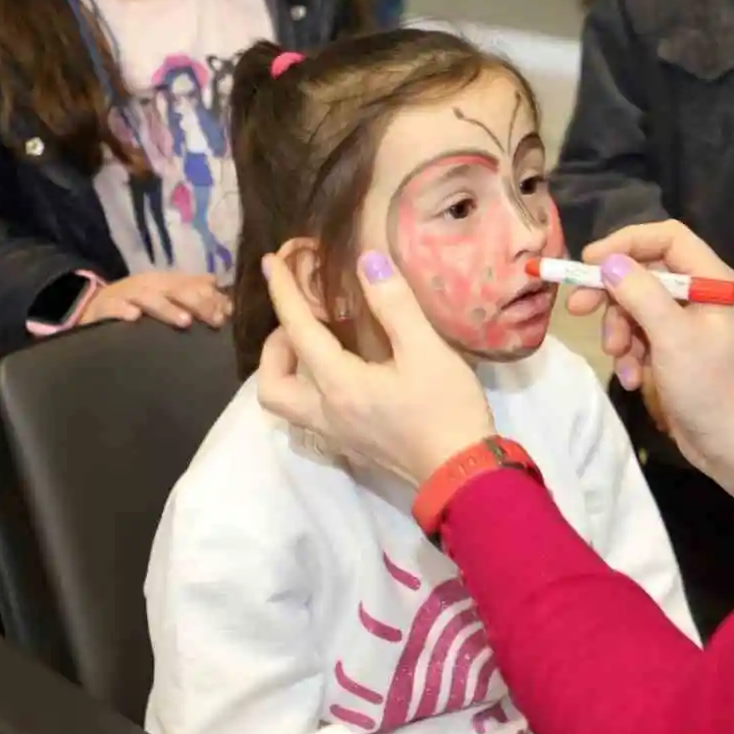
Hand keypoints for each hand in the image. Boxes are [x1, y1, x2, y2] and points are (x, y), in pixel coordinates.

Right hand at [80, 272, 229, 328]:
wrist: (94, 306)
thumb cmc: (138, 305)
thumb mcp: (167, 298)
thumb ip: (195, 298)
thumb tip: (228, 302)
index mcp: (164, 282)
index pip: (192, 285)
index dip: (211, 298)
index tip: (227, 315)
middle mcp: (148, 284)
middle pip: (175, 289)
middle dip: (197, 302)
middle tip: (214, 319)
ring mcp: (125, 294)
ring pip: (148, 297)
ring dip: (167, 308)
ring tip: (184, 322)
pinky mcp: (103, 307)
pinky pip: (113, 308)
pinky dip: (123, 311)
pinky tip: (134, 318)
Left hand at [255, 247, 495, 486]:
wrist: (462, 473)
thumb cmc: (446, 409)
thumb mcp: (427, 350)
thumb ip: (394, 304)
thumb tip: (367, 260)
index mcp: (339, 384)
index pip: (298, 332)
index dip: (284, 293)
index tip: (272, 262)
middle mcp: (326, 412)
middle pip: (271, 384)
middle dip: (274, 346)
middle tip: (300, 320)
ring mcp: (336, 433)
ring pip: (286, 404)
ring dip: (287, 370)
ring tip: (314, 344)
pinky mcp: (351, 444)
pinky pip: (308, 413)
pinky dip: (308, 386)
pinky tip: (337, 371)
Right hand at [566, 221, 733, 470]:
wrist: (732, 446)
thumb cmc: (709, 386)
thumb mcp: (672, 337)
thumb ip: (639, 293)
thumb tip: (607, 261)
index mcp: (713, 280)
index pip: (667, 238)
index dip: (626, 243)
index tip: (589, 262)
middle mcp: (701, 294)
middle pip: (644, 272)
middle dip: (612, 294)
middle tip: (578, 309)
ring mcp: (687, 324)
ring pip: (636, 307)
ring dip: (620, 332)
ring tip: (621, 360)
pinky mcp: (674, 350)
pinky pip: (640, 337)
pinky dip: (631, 355)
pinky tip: (635, 379)